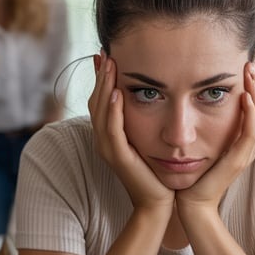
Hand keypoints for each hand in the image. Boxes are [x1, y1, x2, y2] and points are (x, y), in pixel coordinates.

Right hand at [87, 54, 172, 210]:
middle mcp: (104, 141)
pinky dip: (113, 111)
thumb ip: (144, 121)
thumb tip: (151, 98)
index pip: (100, 101)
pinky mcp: (119, 158)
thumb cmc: (157, 173)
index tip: (104, 54)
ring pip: (101, 112)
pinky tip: (116, 93)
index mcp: (110, 136)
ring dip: (104, 87)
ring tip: (108, 64)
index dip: (100, 78)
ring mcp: (109, 150)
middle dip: (100, 76)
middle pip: (96, 102)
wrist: (158, 203)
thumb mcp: (147, 141)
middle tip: (104, 51)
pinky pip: (113, 130)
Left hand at [177, 61, 254, 212]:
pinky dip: (249, 113)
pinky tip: (243, 96)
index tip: (247, 61)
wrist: (189, 203)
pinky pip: (250, 133)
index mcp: (240, 139)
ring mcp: (245, 153)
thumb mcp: (198, 141)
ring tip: (250, 72)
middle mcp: (247, 145)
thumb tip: (191, 97)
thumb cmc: (190, 174)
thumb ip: (201, 123)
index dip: (253, 84)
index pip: (253, 106)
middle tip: (252, 58)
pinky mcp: (238, 160)